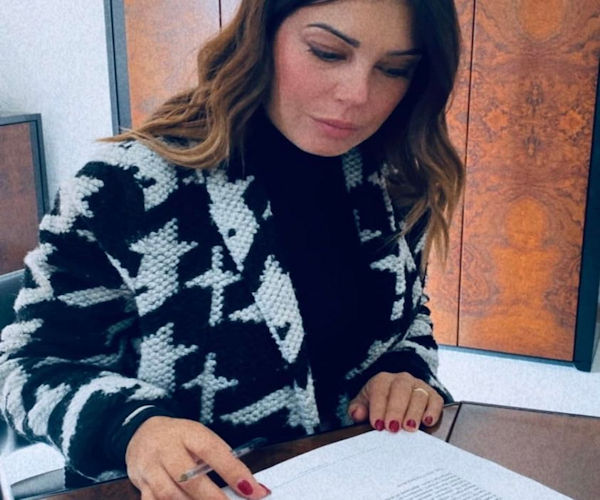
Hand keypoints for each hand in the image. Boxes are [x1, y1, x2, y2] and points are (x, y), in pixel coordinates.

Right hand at [125, 416, 269, 499]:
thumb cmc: (180, 437)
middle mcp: (167, 449)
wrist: (142, 430)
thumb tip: (247, 484)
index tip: (252, 489)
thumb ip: (221, 457)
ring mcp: (150, 467)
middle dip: (212, 497)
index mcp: (189, 433)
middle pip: (188, 477)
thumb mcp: (201, 436)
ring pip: (169, 494)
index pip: (213, 451)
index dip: (233, 471)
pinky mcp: (140, 484)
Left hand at [347, 372, 442, 432]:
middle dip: (396, 409)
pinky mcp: (432, 396)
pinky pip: (436, 400)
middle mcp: (402, 380)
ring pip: (419, 395)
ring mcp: (418, 386)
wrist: (393, 401)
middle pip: (401, 389)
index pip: (380, 389)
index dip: (378, 407)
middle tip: (393, 427)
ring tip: (409, 428)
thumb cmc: (377, 405)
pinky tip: (427, 421)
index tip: (377, 424)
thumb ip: (357, 409)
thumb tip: (357, 413)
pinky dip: (433, 411)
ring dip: (414, 412)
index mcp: (382, 380)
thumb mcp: (363, 406)